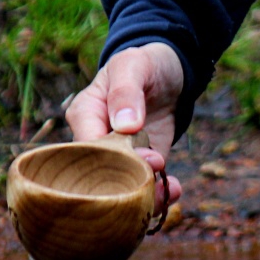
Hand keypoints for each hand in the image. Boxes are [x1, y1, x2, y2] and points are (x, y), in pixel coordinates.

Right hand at [65, 42, 183, 213]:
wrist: (167, 75)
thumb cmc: (142, 65)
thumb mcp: (132, 66)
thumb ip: (126, 92)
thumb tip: (124, 125)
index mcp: (84, 115)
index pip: (86, 146)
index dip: (111, 156)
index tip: (143, 154)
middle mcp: (96, 141)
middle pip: (101, 173)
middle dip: (128, 181)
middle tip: (158, 168)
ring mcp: (119, 156)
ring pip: (122, 186)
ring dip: (146, 194)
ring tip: (170, 190)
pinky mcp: (142, 165)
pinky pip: (144, 186)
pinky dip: (159, 194)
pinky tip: (175, 189)